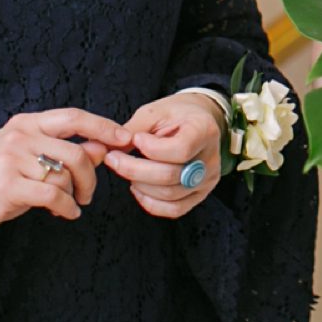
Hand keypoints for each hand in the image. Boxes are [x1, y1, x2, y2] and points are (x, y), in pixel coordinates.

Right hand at [0, 108, 132, 231]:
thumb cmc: (7, 178)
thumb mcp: (36, 158)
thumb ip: (69, 150)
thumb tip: (105, 146)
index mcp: (27, 123)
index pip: (73, 117)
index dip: (102, 126)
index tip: (124, 138)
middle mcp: (19, 136)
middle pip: (76, 152)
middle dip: (91, 176)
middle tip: (89, 194)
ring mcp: (11, 160)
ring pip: (64, 176)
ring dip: (75, 195)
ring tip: (71, 204)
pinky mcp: (8, 186)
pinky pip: (53, 195)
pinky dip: (67, 208)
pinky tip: (67, 214)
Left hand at [105, 92, 224, 219]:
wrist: (197, 121)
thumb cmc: (176, 114)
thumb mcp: (155, 112)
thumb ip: (134, 129)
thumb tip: (110, 149)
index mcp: (204, 130)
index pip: (181, 149)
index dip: (152, 149)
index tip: (135, 139)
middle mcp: (211, 158)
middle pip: (171, 176)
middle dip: (134, 169)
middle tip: (114, 159)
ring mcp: (207, 179)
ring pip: (170, 195)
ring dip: (140, 185)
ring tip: (127, 169)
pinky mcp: (200, 194)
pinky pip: (175, 209)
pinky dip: (151, 203)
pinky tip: (138, 187)